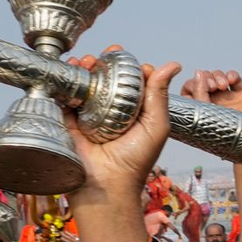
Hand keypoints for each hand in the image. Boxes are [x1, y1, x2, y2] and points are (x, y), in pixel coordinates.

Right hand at [65, 57, 179, 198]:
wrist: (105, 185)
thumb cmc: (135, 161)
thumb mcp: (156, 125)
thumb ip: (160, 95)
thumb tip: (174, 64)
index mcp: (134, 111)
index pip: (133, 80)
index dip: (131, 66)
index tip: (128, 59)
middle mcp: (112, 111)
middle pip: (108, 78)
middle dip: (106, 62)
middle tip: (105, 56)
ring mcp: (90, 115)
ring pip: (88, 82)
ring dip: (87, 67)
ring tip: (88, 62)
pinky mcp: (70, 120)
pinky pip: (67, 95)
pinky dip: (68, 79)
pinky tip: (72, 69)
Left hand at [181, 69, 241, 120]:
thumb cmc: (225, 137)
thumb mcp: (207, 115)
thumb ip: (200, 93)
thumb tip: (198, 73)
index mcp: (199, 110)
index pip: (189, 89)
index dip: (193, 83)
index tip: (202, 87)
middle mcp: (211, 103)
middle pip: (204, 79)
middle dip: (208, 77)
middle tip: (213, 86)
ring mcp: (226, 99)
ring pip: (218, 76)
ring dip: (219, 76)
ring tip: (223, 85)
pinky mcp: (241, 96)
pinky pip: (235, 79)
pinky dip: (232, 75)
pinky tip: (232, 80)